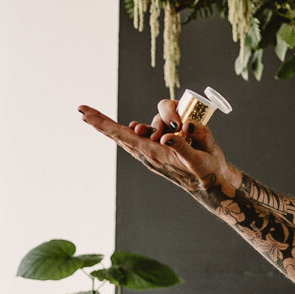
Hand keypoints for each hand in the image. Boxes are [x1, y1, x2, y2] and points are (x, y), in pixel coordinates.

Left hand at [78, 99, 235, 200]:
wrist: (212, 184)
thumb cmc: (207, 171)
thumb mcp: (199, 159)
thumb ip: (183, 147)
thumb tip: (166, 137)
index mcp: (154, 154)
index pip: (123, 136)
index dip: (103, 124)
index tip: (85, 115)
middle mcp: (148, 152)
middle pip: (118, 134)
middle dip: (100, 121)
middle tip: (81, 109)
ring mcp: (151, 151)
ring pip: (139, 129)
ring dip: (152, 122)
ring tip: (179, 124)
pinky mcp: (158, 150)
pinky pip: (143, 135)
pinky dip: (142, 128)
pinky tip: (143, 127)